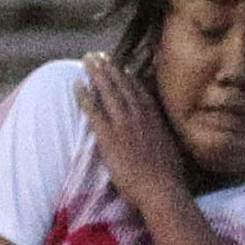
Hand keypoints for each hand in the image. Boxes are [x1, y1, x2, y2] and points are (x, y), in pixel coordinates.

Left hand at [80, 51, 187, 217]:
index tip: (119, 66)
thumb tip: (159, 135)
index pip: (138, 90)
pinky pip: (93, 111)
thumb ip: (160, 136)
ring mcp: (124, 124)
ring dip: (96, 73)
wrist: (162, 188)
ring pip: (108, 91)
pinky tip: (76, 84)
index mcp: (154, 117)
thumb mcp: (168, 148)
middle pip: (122, 85)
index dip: (126, 76)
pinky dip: (84, 95)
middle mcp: (140, 115)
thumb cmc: (167, 176)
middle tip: (98, 55)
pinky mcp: (110, 136)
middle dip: (109, 68)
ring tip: (87, 60)